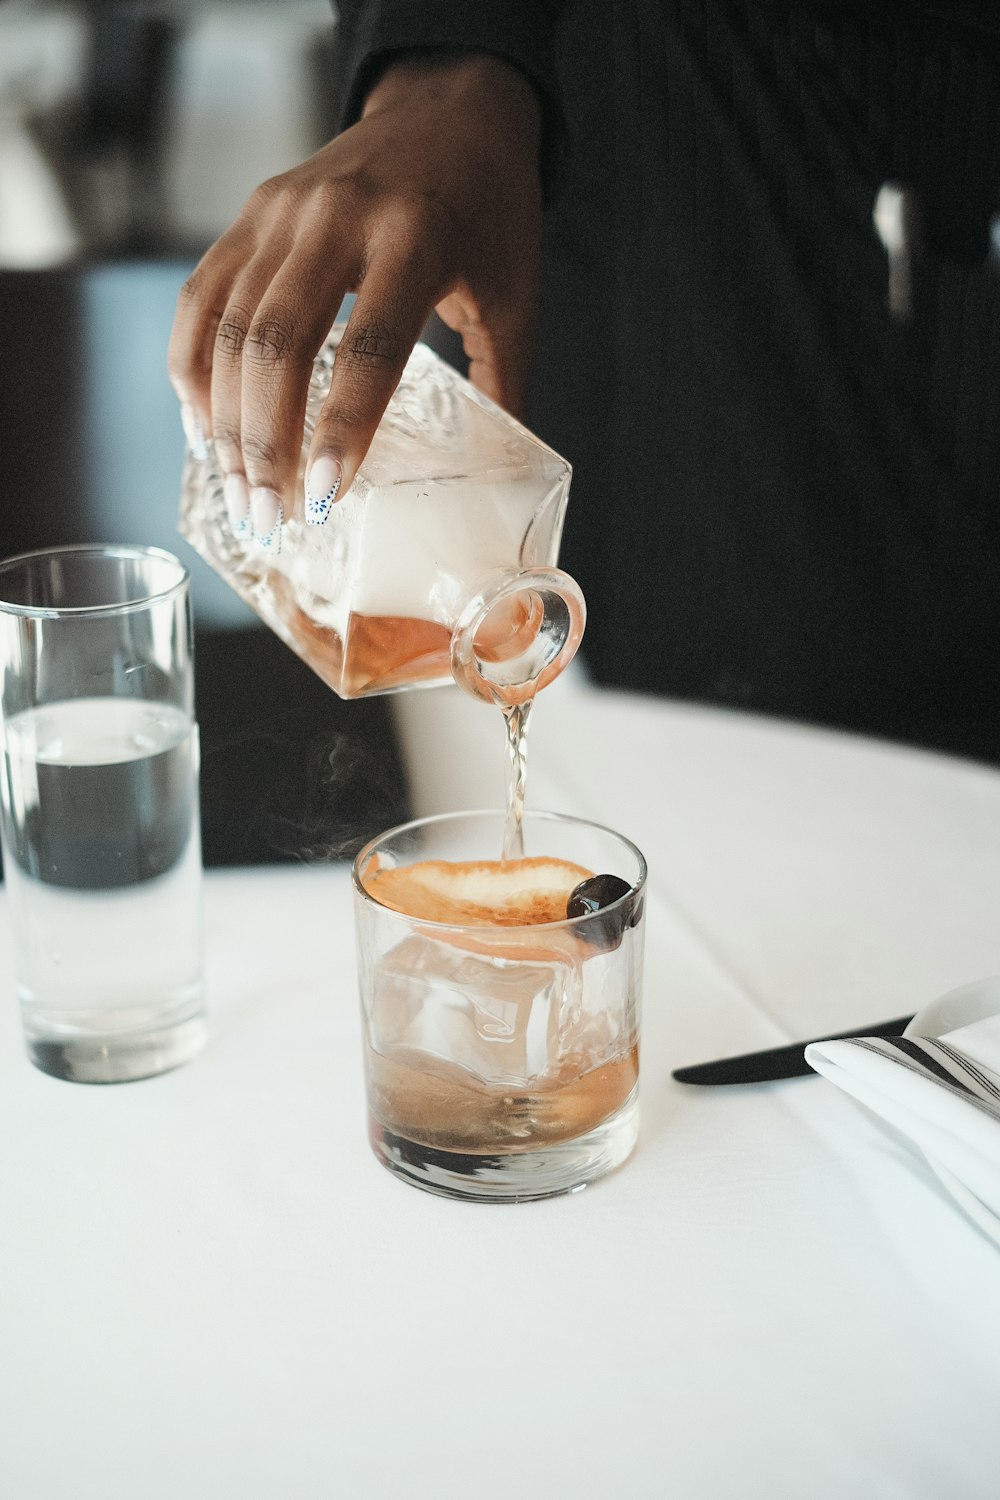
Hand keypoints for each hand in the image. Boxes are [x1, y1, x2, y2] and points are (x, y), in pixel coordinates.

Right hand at [168, 52, 542, 545]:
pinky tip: (204, 428)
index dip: (342, 429)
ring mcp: (282, 211)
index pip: (369, 348)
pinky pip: (201, 301)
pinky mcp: (250, 214)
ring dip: (225, 425)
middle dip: (266, 446)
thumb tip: (493, 487)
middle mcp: (337, 217)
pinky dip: (193, 371)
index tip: (324, 498)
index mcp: (415, 237)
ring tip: (240, 496)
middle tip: (269, 519)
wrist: (448, 108)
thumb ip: (501, 387)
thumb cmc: (488, 211)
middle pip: (276, 346)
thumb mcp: (514, 297)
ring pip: (228, 330)